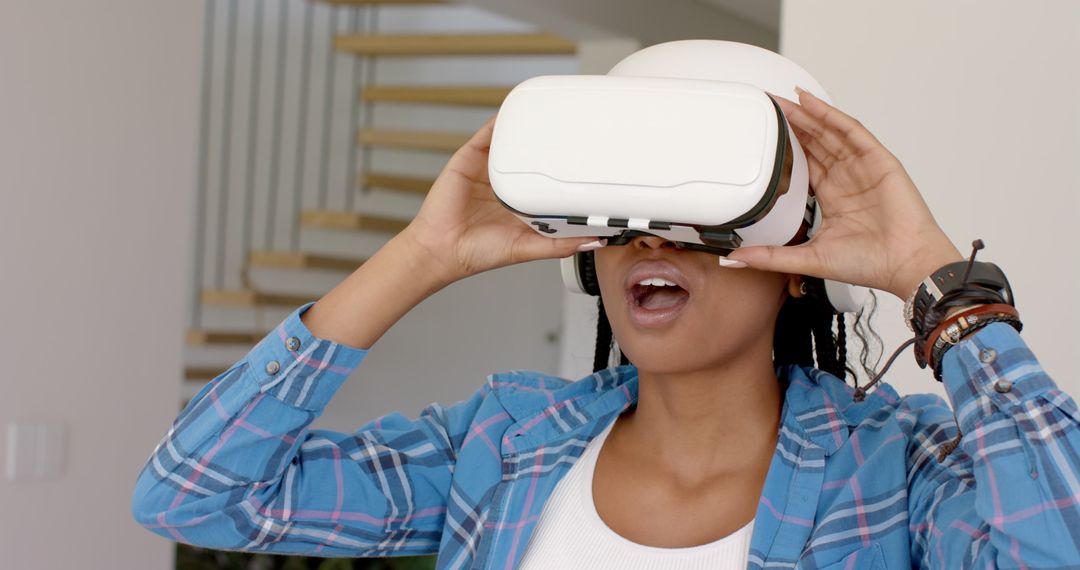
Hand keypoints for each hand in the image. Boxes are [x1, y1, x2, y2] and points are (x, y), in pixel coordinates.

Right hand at [400, 115, 600, 285]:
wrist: (442, 249)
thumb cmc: (479, 252)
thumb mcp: (528, 248)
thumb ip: (560, 244)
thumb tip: (594, 240)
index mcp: (522, 202)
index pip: (548, 180)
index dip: (566, 170)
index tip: (588, 161)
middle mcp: (507, 183)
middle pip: (533, 156)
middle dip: (551, 144)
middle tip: (576, 132)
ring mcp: (489, 169)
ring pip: (514, 141)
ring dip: (530, 128)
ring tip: (552, 115)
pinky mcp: (470, 158)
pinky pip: (488, 133)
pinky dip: (502, 121)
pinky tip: (516, 112)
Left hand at [725, 88, 961, 298]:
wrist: (904, 264)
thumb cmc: (869, 263)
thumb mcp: (807, 258)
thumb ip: (770, 256)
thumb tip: (736, 258)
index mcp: (832, 198)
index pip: (804, 164)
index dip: (786, 148)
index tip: (763, 136)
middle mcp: (847, 180)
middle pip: (815, 142)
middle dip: (792, 124)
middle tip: (768, 107)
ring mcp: (863, 168)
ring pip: (830, 132)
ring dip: (807, 115)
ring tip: (784, 100)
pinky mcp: (879, 161)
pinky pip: (852, 131)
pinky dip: (831, 115)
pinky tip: (812, 103)